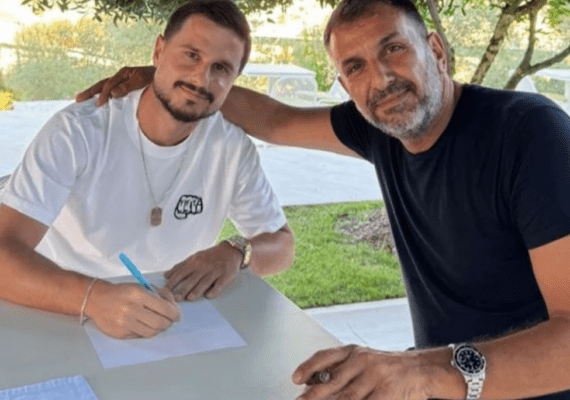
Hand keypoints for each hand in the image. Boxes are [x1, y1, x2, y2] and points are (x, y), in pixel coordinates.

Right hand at [75, 66, 154, 105]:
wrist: (164, 76)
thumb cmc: (154, 77)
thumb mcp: (142, 80)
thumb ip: (128, 86)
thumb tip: (112, 93)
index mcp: (124, 73)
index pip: (109, 84)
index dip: (103, 94)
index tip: (98, 104)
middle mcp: (121, 76)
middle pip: (102, 84)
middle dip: (90, 92)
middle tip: (78, 99)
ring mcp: (122, 81)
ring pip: (105, 87)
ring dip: (93, 93)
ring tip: (81, 99)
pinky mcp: (125, 86)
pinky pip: (111, 90)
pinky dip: (103, 95)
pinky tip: (97, 101)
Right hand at [84, 280, 179, 338]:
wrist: (97, 299)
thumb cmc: (123, 292)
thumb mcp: (142, 286)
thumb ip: (161, 294)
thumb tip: (174, 306)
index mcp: (139, 294)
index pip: (164, 309)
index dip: (175, 314)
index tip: (177, 315)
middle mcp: (132, 309)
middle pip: (160, 323)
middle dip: (169, 323)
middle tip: (170, 320)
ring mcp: (125, 323)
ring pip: (151, 332)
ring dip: (159, 329)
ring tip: (159, 323)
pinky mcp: (120, 333)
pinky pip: (140, 336)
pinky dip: (147, 331)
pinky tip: (145, 325)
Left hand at [164, 242, 242, 301]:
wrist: (231, 250)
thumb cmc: (210, 256)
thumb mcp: (195, 257)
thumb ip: (181, 266)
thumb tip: (166, 275)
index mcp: (195, 262)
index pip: (181, 272)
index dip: (173, 281)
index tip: (165, 290)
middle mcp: (204, 266)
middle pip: (192, 279)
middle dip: (183, 289)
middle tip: (175, 299)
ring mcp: (215, 271)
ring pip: (205, 281)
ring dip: (197, 290)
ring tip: (190, 298)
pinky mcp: (226, 276)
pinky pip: (219, 284)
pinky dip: (214, 290)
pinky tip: (209, 295)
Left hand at [292, 345, 430, 399]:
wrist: (423, 370)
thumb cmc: (388, 368)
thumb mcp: (363, 360)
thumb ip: (339, 368)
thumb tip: (309, 381)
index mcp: (354, 352)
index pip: (326, 356)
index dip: (308, 367)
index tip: (295, 379)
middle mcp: (363, 362)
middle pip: (332, 381)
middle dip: (313, 395)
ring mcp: (375, 379)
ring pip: (346, 398)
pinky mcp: (386, 395)